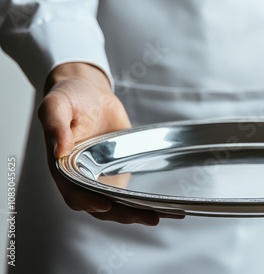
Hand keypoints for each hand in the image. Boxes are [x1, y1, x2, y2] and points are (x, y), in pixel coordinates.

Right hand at [38, 63, 182, 224]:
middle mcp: (81, 177)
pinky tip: (164, 206)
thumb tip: (58, 149)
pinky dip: (144, 201)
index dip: (88, 202)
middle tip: (149, 217)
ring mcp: (101, 176)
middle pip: (100, 205)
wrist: (90, 92)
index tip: (105, 205)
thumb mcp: (56, 106)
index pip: (74, 193)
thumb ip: (55, 126)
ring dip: (138, 212)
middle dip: (124, 213)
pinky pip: (129, 190)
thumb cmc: (70, 98)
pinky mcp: (117, 170)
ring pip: (117, 203)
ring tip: (161, 215)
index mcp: (63, 167)